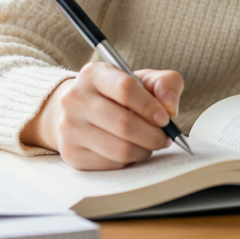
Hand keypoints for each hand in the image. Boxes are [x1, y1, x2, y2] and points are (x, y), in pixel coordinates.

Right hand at [20, 63, 183, 170]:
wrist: (79, 111)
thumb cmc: (117, 95)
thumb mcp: (142, 80)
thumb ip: (165, 83)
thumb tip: (170, 107)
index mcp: (93, 74)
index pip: (125, 89)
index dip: (150, 106)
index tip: (165, 118)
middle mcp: (75, 99)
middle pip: (124, 123)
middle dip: (153, 135)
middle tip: (164, 137)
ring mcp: (70, 128)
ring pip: (120, 149)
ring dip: (144, 150)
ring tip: (149, 143)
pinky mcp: (72, 153)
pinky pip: (112, 164)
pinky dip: (129, 160)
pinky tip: (130, 150)